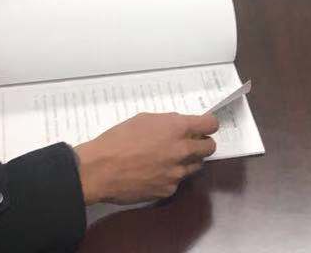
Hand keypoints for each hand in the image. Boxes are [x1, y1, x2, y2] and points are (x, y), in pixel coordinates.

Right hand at [75, 112, 218, 204]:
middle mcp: (182, 151)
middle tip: (190, 143)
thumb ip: (168, 122)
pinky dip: (171, 176)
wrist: (99, 170)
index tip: (204, 126)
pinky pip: (177, 181)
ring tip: (168, 158)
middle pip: (210, 147)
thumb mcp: (144, 119)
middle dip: (202, 143)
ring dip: (188, 161)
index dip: (208, 124)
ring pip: (195, 166)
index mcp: (178, 129)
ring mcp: (176, 173)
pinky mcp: (168, 190)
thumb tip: (180, 125)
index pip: (211, 124)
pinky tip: (154, 173)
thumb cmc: (118, 140)